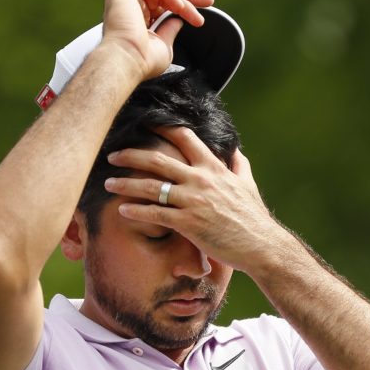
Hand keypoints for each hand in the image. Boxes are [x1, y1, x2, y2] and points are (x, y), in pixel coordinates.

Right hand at [101, 0, 213, 79]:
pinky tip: (180, 7)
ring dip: (183, 2)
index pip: (163, 10)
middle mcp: (131, 10)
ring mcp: (125, 0)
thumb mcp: (164, 46)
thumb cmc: (143, 61)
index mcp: (138, 24)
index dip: (184, 9)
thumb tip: (178, 21)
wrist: (128, 61)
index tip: (201, 16)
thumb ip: (170, 31)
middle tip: (209, 0)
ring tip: (195, 17)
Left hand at [104, 127, 289, 271]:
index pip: (184, 137)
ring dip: (126, 184)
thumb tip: (235, 150)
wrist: (262, 245)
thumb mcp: (248, 184)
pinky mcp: (189, 224)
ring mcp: (194, 201)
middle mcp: (201, 179)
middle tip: (112, 154)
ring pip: (152, 187)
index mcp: (213, 168)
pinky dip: (137, 211)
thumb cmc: (254, 218)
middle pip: (158, 159)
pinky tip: (122, 210)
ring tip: (108, 183)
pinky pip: (156, 214)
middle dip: (131, 155)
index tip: (143, 124)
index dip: (161, 127)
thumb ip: (238, 164)